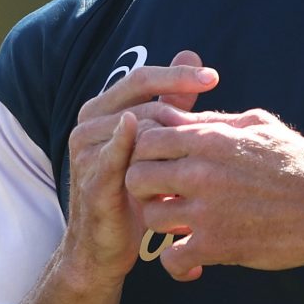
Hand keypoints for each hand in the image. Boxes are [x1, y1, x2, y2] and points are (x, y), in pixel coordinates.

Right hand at [61, 51, 218, 288]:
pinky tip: (152, 140)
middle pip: (141, 103)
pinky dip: (133, 146)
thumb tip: (191, 55)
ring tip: (206, 150)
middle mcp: (87, 127)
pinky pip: (116, 159)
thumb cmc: (132, 194)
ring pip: (135, 129)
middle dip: (181, 108)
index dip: (176, 75)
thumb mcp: (153, 146)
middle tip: (217, 123)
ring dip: (172, 136)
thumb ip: (169, 102)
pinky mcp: (92, 183)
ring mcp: (86, 155)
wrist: (103, 247)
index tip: (214, 78)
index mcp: (99, 112)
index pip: (140, 79)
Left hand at [123, 109, 303, 280]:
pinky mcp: (218, 246)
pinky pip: (172, 258)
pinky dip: (177, 262)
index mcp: (211, 140)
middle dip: (144, 186)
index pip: (146, 138)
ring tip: (180, 224)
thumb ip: (216, 121)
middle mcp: (202, 173)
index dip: (145, 150)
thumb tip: (182, 115)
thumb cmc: (298, 163)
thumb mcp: (259, 125)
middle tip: (163, 193)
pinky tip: (192, 257)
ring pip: (151, 217)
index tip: (160, 162)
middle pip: (136, 177)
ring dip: (161, 223)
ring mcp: (207, 212)